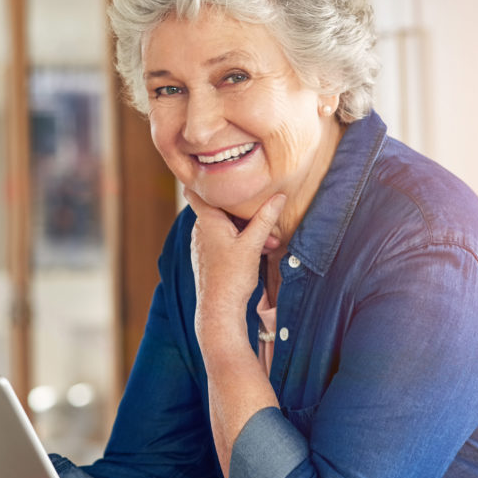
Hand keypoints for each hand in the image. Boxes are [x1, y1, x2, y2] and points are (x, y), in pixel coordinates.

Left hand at [183, 190, 285, 330]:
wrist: (218, 310)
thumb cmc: (231, 277)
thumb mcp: (253, 244)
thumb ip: (265, 218)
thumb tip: (279, 196)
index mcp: (207, 221)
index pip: (198, 191)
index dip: (204, 179)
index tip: (211, 167)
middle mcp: (201, 230)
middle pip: (223, 210)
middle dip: (248, 214)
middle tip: (270, 225)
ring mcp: (204, 244)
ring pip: (228, 227)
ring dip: (249, 231)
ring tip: (271, 243)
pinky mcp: (209, 257)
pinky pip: (226, 240)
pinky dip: (242, 241)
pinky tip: (261, 251)